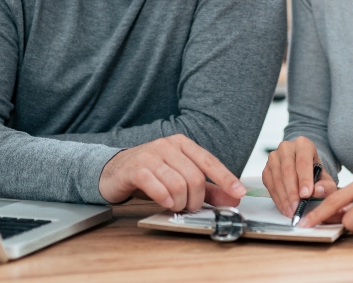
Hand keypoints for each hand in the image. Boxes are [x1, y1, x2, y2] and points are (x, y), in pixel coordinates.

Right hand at [98, 134, 246, 211]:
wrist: (113, 171)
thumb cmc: (150, 174)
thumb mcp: (181, 178)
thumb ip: (208, 189)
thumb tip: (233, 198)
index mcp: (182, 144)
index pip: (209, 161)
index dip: (226, 179)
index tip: (239, 193)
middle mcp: (167, 146)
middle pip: (194, 177)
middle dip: (196, 199)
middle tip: (190, 207)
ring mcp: (150, 155)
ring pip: (177, 183)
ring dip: (180, 202)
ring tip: (175, 205)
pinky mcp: (134, 168)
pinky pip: (156, 185)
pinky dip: (164, 199)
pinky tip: (165, 203)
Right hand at [261, 136, 337, 216]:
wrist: (304, 169)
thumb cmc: (315, 172)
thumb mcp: (326, 178)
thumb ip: (326, 185)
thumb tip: (317, 191)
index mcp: (303, 144)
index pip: (303, 161)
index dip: (304, 179)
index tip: (306, 195)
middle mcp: (286, 148)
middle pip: (287, 170)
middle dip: (292, 192)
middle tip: (297, 207)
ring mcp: (274, 157)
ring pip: (277, 178)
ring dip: (284, 197)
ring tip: (291, 211)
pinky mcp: (266, 169)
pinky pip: (270, 185)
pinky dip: (277, 198)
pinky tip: (284, 207)